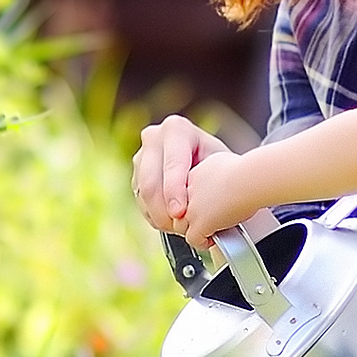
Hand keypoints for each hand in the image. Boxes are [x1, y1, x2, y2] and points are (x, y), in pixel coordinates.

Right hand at [133, 115, 229, 233]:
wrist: (210, 164)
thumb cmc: (220, 164)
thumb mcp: (221, 166)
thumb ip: (211, 181)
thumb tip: (206, 210)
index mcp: (176, 129)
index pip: (171, 164)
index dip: (174, 191)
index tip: (181, 213)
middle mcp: (153, 138)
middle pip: (150, 182)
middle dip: (164, 210)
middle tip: (180, 228)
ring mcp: (141, 157)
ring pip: (143, 195)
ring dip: (160, 216)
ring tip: (181, 228)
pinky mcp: (136, 176)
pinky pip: (141, 203)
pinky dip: (156, 217)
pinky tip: (173, 223)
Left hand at [181, 153, 261, 242]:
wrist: (249, 179)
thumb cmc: (246, 170)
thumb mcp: (225, 161)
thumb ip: (217, 172)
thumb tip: (223, 178)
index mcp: (194, 175)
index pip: (187, 193)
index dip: (197, 203)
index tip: (210, 207)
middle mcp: (188, 191)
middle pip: (180, 209)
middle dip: (192, 217)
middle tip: (208, 220)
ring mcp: (192, 208)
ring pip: (181, 225)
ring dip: (194, 231)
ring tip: (208, 232)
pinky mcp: (199, 222)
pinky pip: (193, 239)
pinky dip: (202, 242)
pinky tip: (213, 240)